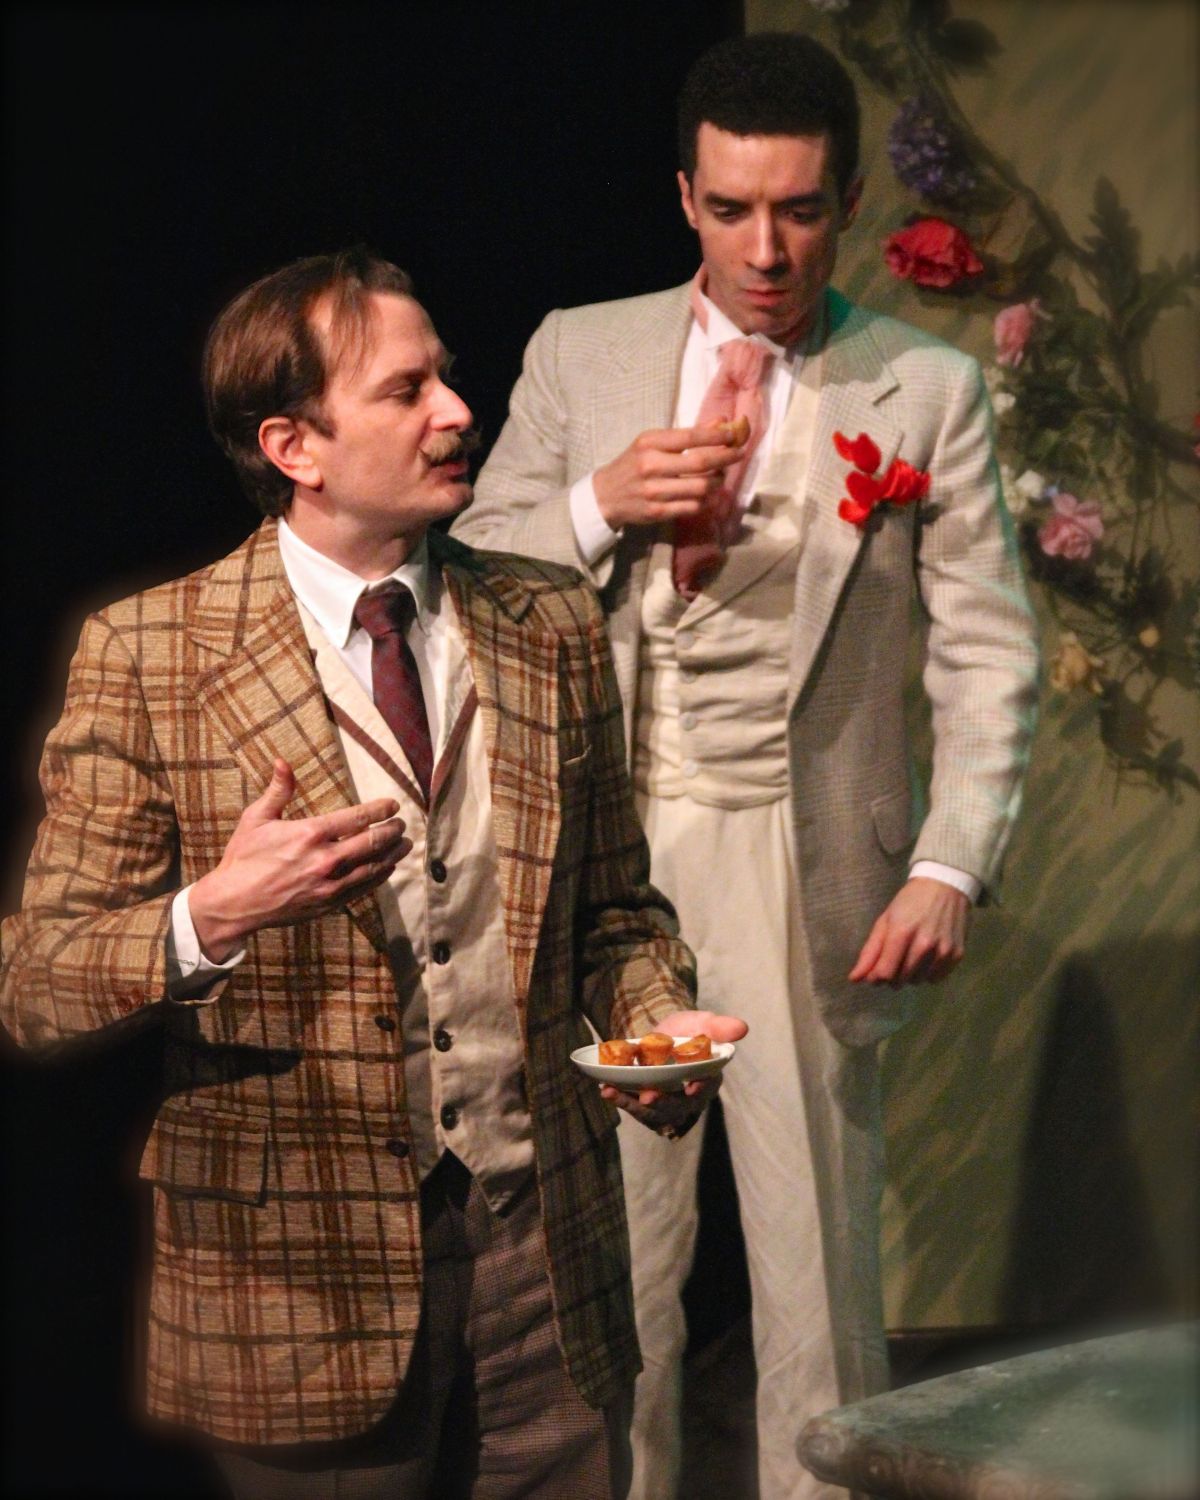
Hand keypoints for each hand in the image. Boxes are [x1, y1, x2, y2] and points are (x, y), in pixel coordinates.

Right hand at [189, 759, 411, 960]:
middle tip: (402, 824)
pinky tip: (387, 868)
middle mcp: (326, 860)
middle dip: (392, 831)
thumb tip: (283, 761)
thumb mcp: (256, 818)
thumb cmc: (243, 857)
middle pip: (372, 842)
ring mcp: (330, 885)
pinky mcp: (329, 904)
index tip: (393, 805)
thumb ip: (278, 790)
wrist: (234, 903)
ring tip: (405, 844)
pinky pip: (363, 888)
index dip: (380, 810)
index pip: (358, 817)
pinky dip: (379, 876)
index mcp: (310, 834)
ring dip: (393, 854)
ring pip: (374, 867)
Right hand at [592, 422, 747, 531]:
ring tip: (719, 476)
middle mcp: (651, 466)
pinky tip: (707, 494)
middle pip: (700, 462)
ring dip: (717, 481)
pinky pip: (693, 506)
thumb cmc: (633, 464)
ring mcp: (655, 491)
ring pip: (701, 487)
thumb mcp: (652, 443)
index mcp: (650, 443)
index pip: (691, 437)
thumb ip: (686, 435)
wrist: (606, 495)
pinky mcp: (658, 512)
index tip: (733, 434)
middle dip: (725, 457)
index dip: (717, 436)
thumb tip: (720, 422)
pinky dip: (706, 500)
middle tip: (739, 454)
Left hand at [599, 1009, 747, 1136]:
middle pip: (678, 1105)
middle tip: (649, 1096)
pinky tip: (606, 1089)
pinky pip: (634, 1107)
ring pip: (654, 1112)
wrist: (660, 1037)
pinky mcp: (646, 1105)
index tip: (692, 1086)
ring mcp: (667, 1103)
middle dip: (663, 1103)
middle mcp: (689, 1096)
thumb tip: (742, 1027)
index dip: (701, 1087)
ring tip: (615, 1093)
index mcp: (708, 1077)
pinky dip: (620, 1100)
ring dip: (635, 1105)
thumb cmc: (686, 1031)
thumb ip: (718, 1026)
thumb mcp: (700, 1022)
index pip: (707, 1085)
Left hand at [848, 877, 970, 987]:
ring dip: (910, 975)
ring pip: (918, 981)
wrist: (945, 885)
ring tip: (911, 955)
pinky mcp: (957, 954)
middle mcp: (924, 944)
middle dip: (892, 976)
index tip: (876, 972)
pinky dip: (927, 973)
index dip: (876, 977)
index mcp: (901, 931)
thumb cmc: (910, 901)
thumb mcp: (885, 920)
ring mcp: (943, 950)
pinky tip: (926, 958)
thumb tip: (855, 978)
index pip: (885, 973)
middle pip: (901, 979)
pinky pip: (935, 979)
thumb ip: (870, 951)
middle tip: (894, 960)